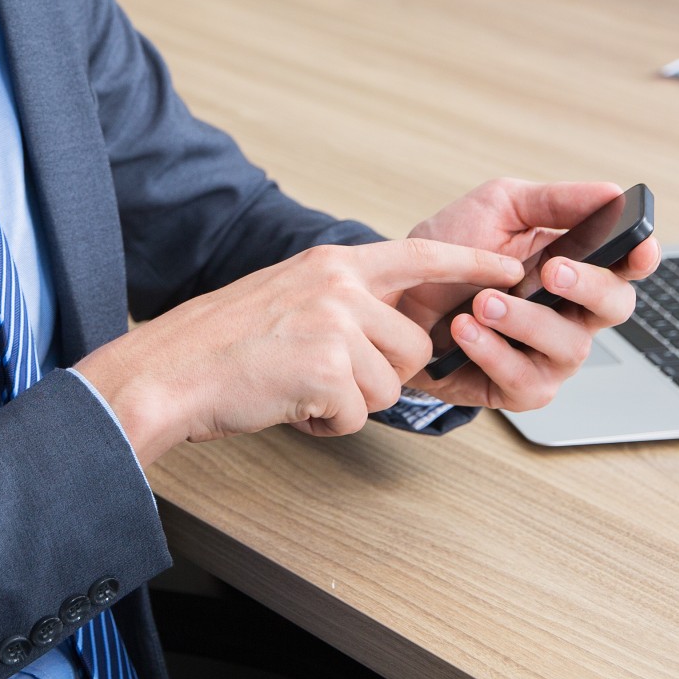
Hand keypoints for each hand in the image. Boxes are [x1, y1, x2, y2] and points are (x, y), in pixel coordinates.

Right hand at [73, 238, 521, 464]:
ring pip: (390, 387)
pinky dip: (325, 424)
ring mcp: (334, 325)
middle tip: (326, 377)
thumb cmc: (219, 346)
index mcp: (330, 263)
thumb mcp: (286, 296)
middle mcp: (338, 286)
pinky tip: (289, 405)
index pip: (420, 254)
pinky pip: (357, 416)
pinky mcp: (328, 370)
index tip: (511, 268)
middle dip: (381, 376)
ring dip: (349, 402)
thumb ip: (340, 303)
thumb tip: (391, 337)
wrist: (167, 373)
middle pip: (413, 346)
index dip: (471, 263)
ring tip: (298, 388)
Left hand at [394, 178, 659, 411]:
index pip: (626, 264)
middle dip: (588, 287)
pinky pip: (525, 379)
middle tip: (551, 271)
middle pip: (614, 306)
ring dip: (526, 320)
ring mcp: (548, 355)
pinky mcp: (518, 388)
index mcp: (575, 266)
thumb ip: (555, 201)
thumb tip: (610, 192)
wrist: (394, 296)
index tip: (639, 246)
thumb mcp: (498, 208)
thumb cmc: (451, 250)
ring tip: (483, 301)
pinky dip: (494, 352)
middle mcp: (572, 313)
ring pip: (569, 346)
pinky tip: (466, 329)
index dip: (641, 256)